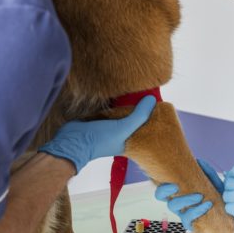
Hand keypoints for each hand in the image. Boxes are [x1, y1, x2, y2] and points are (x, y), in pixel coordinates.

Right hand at [38, 96, 155, 172]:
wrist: (72, 141)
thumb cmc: (100, 140)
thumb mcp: (122, 129)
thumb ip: (138, 116)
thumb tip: (152, 100)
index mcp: (129, 141)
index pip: (144, 128)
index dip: (152, 119)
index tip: (161, 106)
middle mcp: (121, 134)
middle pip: (134, 119)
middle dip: (141, 110)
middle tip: (150, 94)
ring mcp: (110, 126)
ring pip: (123, 113)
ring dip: (128, 105)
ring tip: (140, 91)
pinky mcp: (100, 118)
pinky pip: (112, 109)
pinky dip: (116, 104)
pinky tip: (123, 94)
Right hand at [154, 159, 222, 230]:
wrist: (228, 212)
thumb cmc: (217, 196)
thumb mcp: (214, 181)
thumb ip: (207, 171)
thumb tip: (198, 161)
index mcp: (178, 192)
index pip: (162, 189)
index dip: (161, 186)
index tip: (173, 183)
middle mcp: (177, 202)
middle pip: (160, 196)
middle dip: (166, 190)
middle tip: (177, 186)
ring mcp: (182, 213)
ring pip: (173, 207)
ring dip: (185, 200)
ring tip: (200, 196)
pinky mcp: (190, 223)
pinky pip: (187, 219)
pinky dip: (197, 211)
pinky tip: (207, 205)